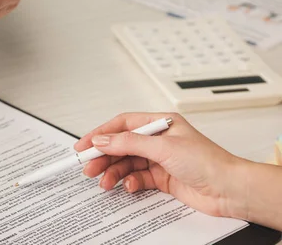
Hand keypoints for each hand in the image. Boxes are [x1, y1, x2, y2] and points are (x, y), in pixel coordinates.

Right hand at [74, 113, 247, 218]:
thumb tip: (103, 140)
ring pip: (127, 163)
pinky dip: (130, 182)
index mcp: (160, 123)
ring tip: (104, 181)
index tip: (84, 145)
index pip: (122, 125)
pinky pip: (137, 178)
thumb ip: (128, 143)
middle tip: (89, 166)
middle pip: (121, 145)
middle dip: (103, 156)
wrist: (229, 190)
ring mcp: (160, 159)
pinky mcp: (162, 178)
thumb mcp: (163, 147)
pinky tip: (128, 186)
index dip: (101, 133)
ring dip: (113, 172)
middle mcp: (159, 140)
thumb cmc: (208, 162)